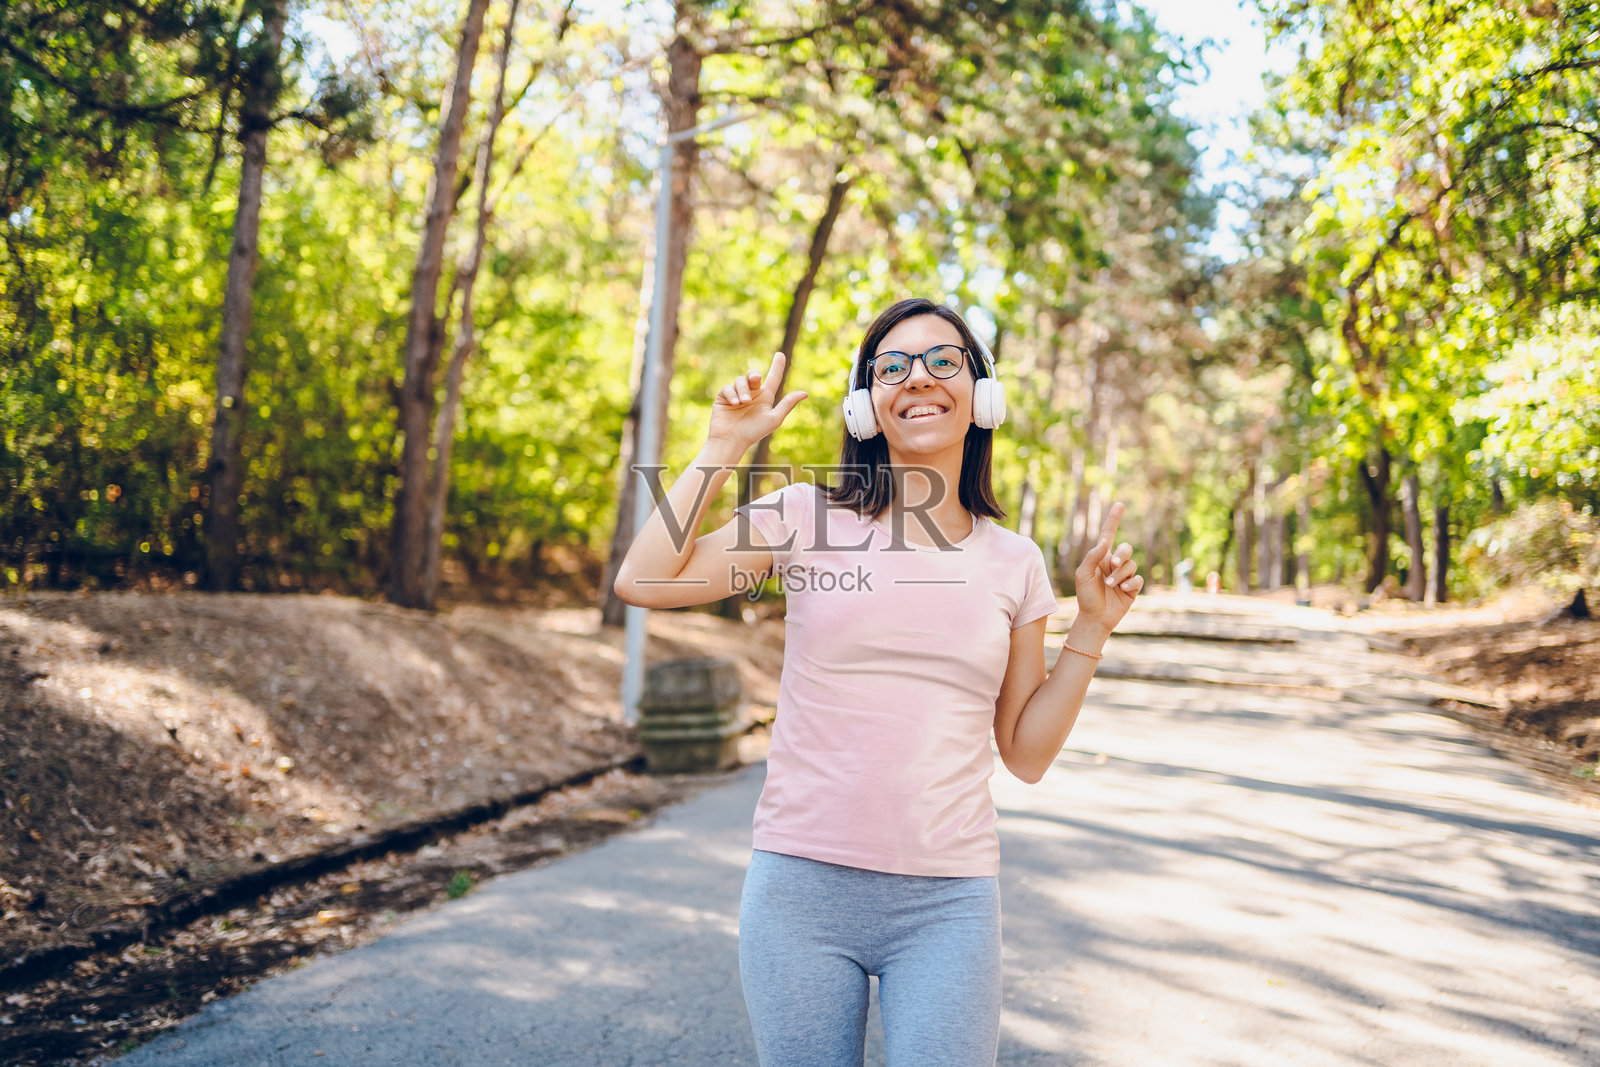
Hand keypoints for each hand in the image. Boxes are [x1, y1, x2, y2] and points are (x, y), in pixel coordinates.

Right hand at [706, 351, 807, 455]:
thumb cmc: (754, 432)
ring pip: (740, 380)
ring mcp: (737, 395)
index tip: (781, 355)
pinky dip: (732, 394)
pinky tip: (735, 404)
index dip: (777, 366)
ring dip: (743, 390)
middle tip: (756, 379)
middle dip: (754, 375)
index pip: (773, 378)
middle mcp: (752, 394)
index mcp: (765, 397)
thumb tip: (805, 393)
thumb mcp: (773, 418)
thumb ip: (788, 404)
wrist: (731, 440)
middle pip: (754, 375)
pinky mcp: (724, 397)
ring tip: (743, 403)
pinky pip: (728, 388)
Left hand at [1074, 502, 1142, 632]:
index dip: (1114, 519)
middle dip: (1121, 555)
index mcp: (1101, 557)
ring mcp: (1125, 576)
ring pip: (1131, 565)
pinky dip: (1130, 583)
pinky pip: (1138, 579)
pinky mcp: (1133, 588)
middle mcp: (1114, 564)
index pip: (1109, 534)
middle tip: (1111, 564)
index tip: (1120, 504)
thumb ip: (1092, 556)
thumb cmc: (1085, 595)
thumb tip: (1105, 541)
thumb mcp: (1082, 574)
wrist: (1094, 618)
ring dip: (1120, 575)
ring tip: (1110, 585)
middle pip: (1126, 548)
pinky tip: (1122, 590)